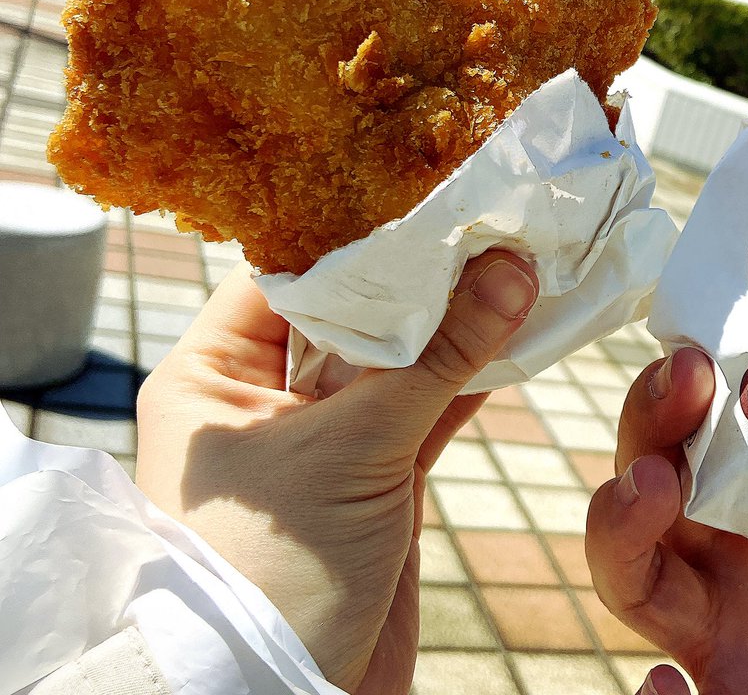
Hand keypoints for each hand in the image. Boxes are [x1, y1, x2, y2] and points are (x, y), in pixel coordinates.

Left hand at [136, 252, 537, 693]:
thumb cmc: (274, 574)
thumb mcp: (353, 450)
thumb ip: (439, 358)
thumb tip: (510, 267)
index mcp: (213, 375)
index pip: (289, 274)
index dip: (358, 232)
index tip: (426, 188)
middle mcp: (264, 397)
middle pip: (353, 311)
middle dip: (422, 272)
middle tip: (486, 214)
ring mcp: (326, 437)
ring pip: (401, 359)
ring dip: (459, 321)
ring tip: (519, 262)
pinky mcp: (378, 475)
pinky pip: (429, 404)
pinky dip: (473, 373)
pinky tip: (518, 329)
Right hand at [586, 348, 747, 694]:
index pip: (698, 418)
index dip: (684, 377)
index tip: (703, 337)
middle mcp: (715, 541)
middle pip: (648, 468)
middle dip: (650, 416)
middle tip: (684, 377)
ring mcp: (707, 616)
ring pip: (627, 567)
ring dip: (620, 522)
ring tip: (649, 487)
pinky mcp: (718, 694)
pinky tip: (664, 687)